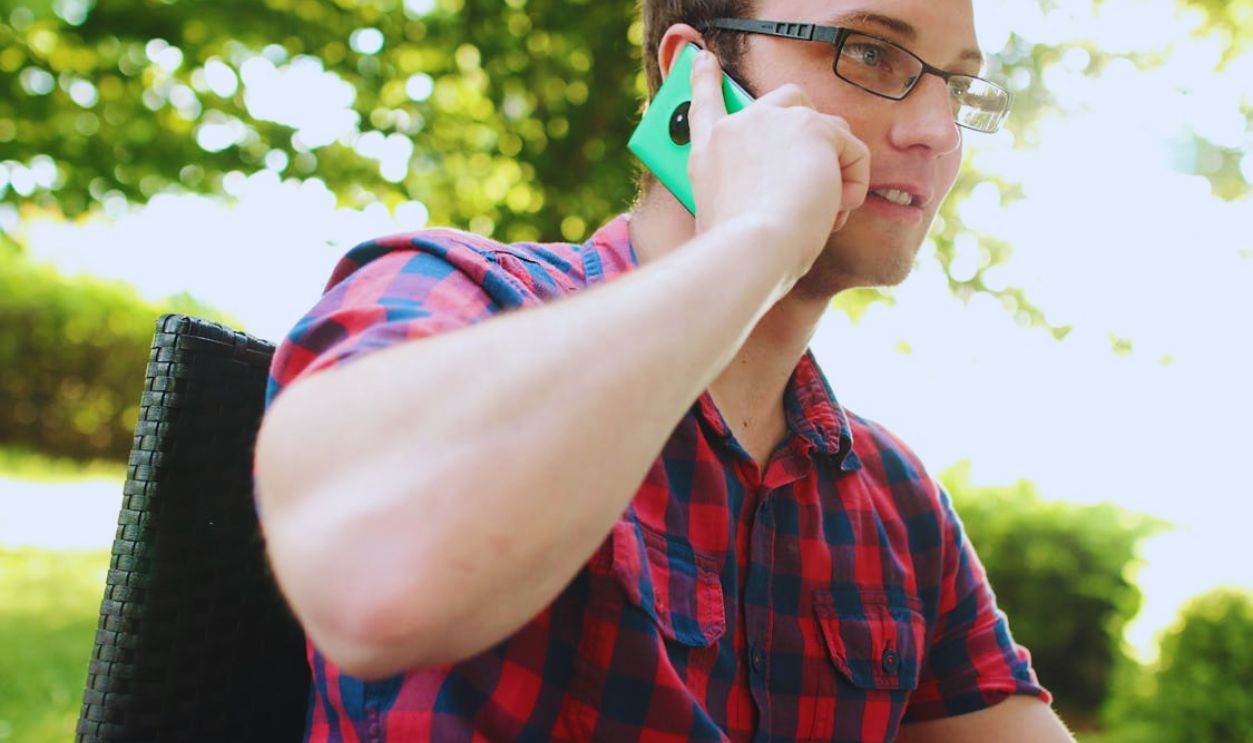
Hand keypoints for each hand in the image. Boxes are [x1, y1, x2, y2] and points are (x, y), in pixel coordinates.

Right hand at [686, 49, 869, 283]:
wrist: (749, 249)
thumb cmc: (738, 251)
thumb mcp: (725, 218)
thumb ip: (744, 193)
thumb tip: (785, 197)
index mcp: (709, 151)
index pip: (705, 102)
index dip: (705, 78)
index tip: (705, 59)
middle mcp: (738, 127)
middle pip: (789, 100)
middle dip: (812, 128)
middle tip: (818, 173)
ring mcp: (774, 121)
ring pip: (830, 129)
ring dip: (836, 169)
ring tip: (824, 209)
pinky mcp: (812, 128)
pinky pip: (853, 150)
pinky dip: (855, 183)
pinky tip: (836, 208)